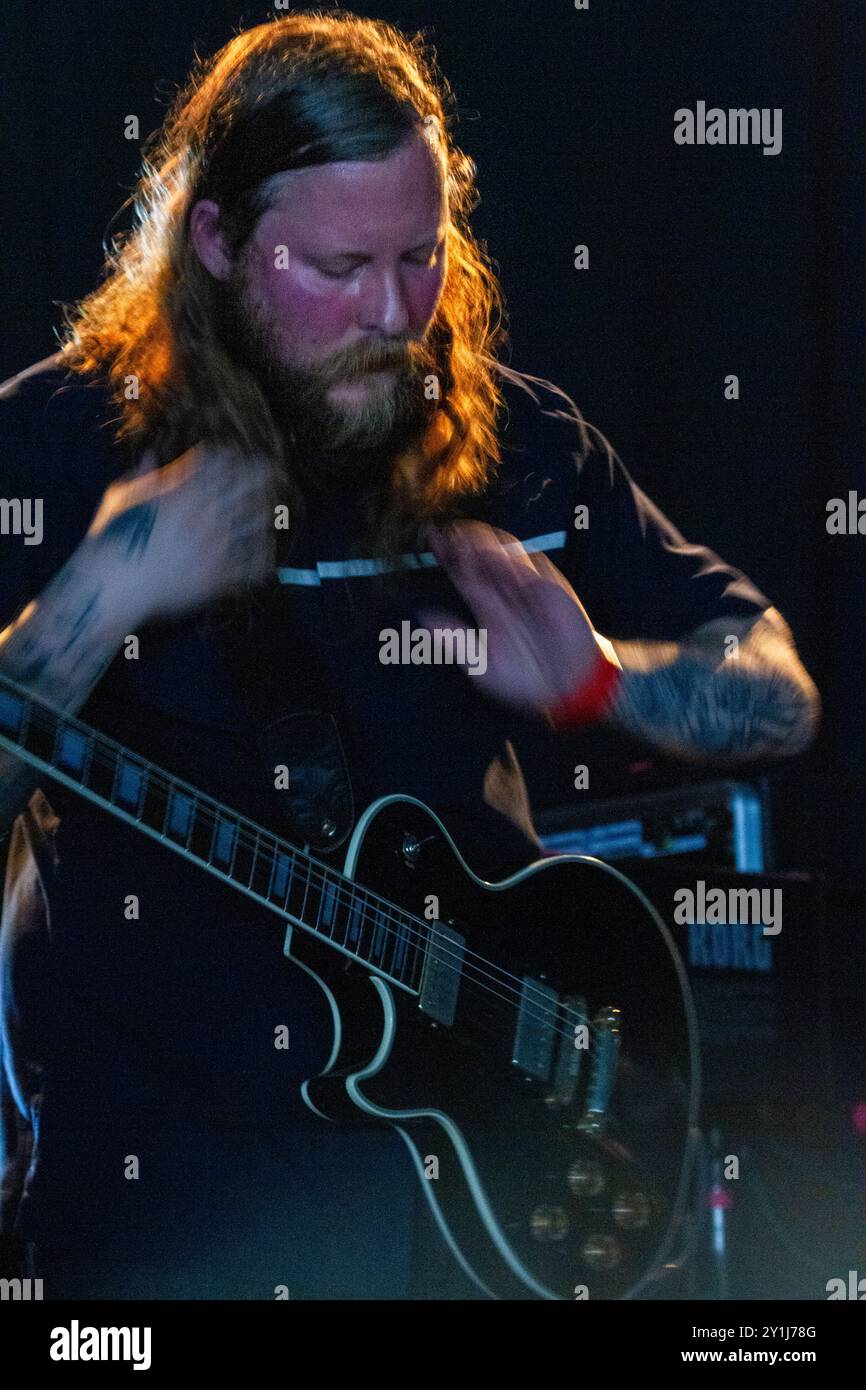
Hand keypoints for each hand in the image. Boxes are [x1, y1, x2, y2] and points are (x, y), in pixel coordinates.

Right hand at [83, 442, 278, 628]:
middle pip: (249, 483)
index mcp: (183, 489)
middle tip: (271, 473)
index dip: (233, 458)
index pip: (223, 460)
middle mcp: (205, 512)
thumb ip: (141, 475)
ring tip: (270, 514)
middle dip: (262, 475)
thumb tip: (152, 455)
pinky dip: (263, 558)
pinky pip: (254, 564)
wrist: (114, 584)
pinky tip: (265, 555)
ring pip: (258, 521)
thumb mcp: (120, 498)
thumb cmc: (109, 539)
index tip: (237, 460)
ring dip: (264, 515)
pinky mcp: (219, 574)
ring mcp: (215, 543)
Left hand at [421, 521, 604, 711]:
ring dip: (484, 543)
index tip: (431, 542)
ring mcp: (528, 586)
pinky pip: (534, 566)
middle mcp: (504, 591)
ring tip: (464, 536)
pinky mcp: (551, 587)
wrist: (569, 683)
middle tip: (443, 534)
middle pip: (479, 557)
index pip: (463, 573)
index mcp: (486, 605)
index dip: (446, 556)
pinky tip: (497, 555)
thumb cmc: (527, 677)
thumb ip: (456, 639)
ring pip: (504, 554)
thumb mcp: (483, 665)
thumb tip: (424, 618)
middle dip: (461, 543)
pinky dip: (515, 559)